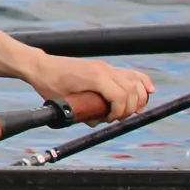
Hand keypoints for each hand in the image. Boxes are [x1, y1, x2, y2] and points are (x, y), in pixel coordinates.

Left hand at [27, 56, 152, 121]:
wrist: (40, 66)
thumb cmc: (49, 84)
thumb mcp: (64, 102)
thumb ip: (82, 114)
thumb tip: (98, 122)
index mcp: (94, 77)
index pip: (120, 96)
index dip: (120, 112)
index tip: (110, 120)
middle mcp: (103, 69)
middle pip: (132, 90)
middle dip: (130, 108)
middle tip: (118, 118)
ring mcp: (106, 67)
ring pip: (135, 80)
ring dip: (140, 97)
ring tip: (135, 110)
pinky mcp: (105, 67)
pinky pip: (130, 73)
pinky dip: (141, 81)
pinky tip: (149, 90)